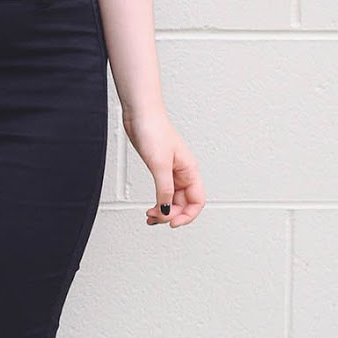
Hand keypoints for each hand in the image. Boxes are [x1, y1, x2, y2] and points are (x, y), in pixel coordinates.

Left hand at [122, 107, 205, 227]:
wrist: (140, 114)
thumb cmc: (154, 130)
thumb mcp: (159, 165)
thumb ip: (164, 189)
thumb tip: (166, 210)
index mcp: (190, 171)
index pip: (197, 201)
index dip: (187, 216)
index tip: (172, 223)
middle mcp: (183, 173)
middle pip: (183, 203)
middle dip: (170, 214)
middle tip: (155, 218)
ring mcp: (171, 171)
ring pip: (172, 199)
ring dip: (163, 211)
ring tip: (150, 217)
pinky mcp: (159, 168)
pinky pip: (163, 192)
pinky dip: (158, 202)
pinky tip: (150, 207)